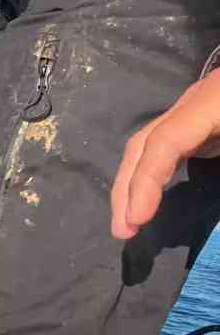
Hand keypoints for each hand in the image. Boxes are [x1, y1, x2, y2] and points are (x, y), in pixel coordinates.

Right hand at [111, 69, 219, 238]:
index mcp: (214, 102)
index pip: (165, 142)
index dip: (147, 181)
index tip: (139, 221)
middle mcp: (198, 102)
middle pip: (146, 141)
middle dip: (127, 187)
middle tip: (123, 232)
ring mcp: (201, 109)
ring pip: (151, 143)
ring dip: (134, 182)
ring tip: (130, 221)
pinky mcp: (209, 120)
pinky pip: (169, 147)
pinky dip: (154, 174)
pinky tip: (154, 198)